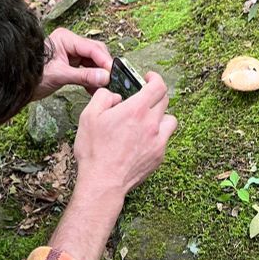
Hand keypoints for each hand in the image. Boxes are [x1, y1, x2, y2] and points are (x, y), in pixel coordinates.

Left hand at [32, 27, 112, 100]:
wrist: (16, 84)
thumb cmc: (32, 75)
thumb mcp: (60, 76)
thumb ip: (83, 76)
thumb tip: (104, 77)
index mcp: (65, 39)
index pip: (92, 47)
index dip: (104, 60)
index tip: (113, 72)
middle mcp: (69, 44)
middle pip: (95, 53)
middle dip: (103, 67)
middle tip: (111, 80)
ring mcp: (70, 54)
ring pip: (92, 63)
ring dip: (98, 75)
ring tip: (104, 87)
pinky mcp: (70, 65)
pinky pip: (86, 71)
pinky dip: (91, 80)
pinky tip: (95, 90)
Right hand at [73, 73, 176, 198]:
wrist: (103, 181)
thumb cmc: (94, 150)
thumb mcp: (89, 116)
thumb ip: (103, 98)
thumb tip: (115, 96)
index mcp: (136, 109)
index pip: (158, 86)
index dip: (155, 78)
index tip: (148, 78)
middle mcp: (151, 123)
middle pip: (165, 100)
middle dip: (155, 95)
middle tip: (144, 98)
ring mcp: (158, 140)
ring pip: (170, 119)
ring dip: (160, 116)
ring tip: (147, 121)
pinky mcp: (159, 155)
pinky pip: (164, 139)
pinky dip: (157, 135)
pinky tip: (143, 140)